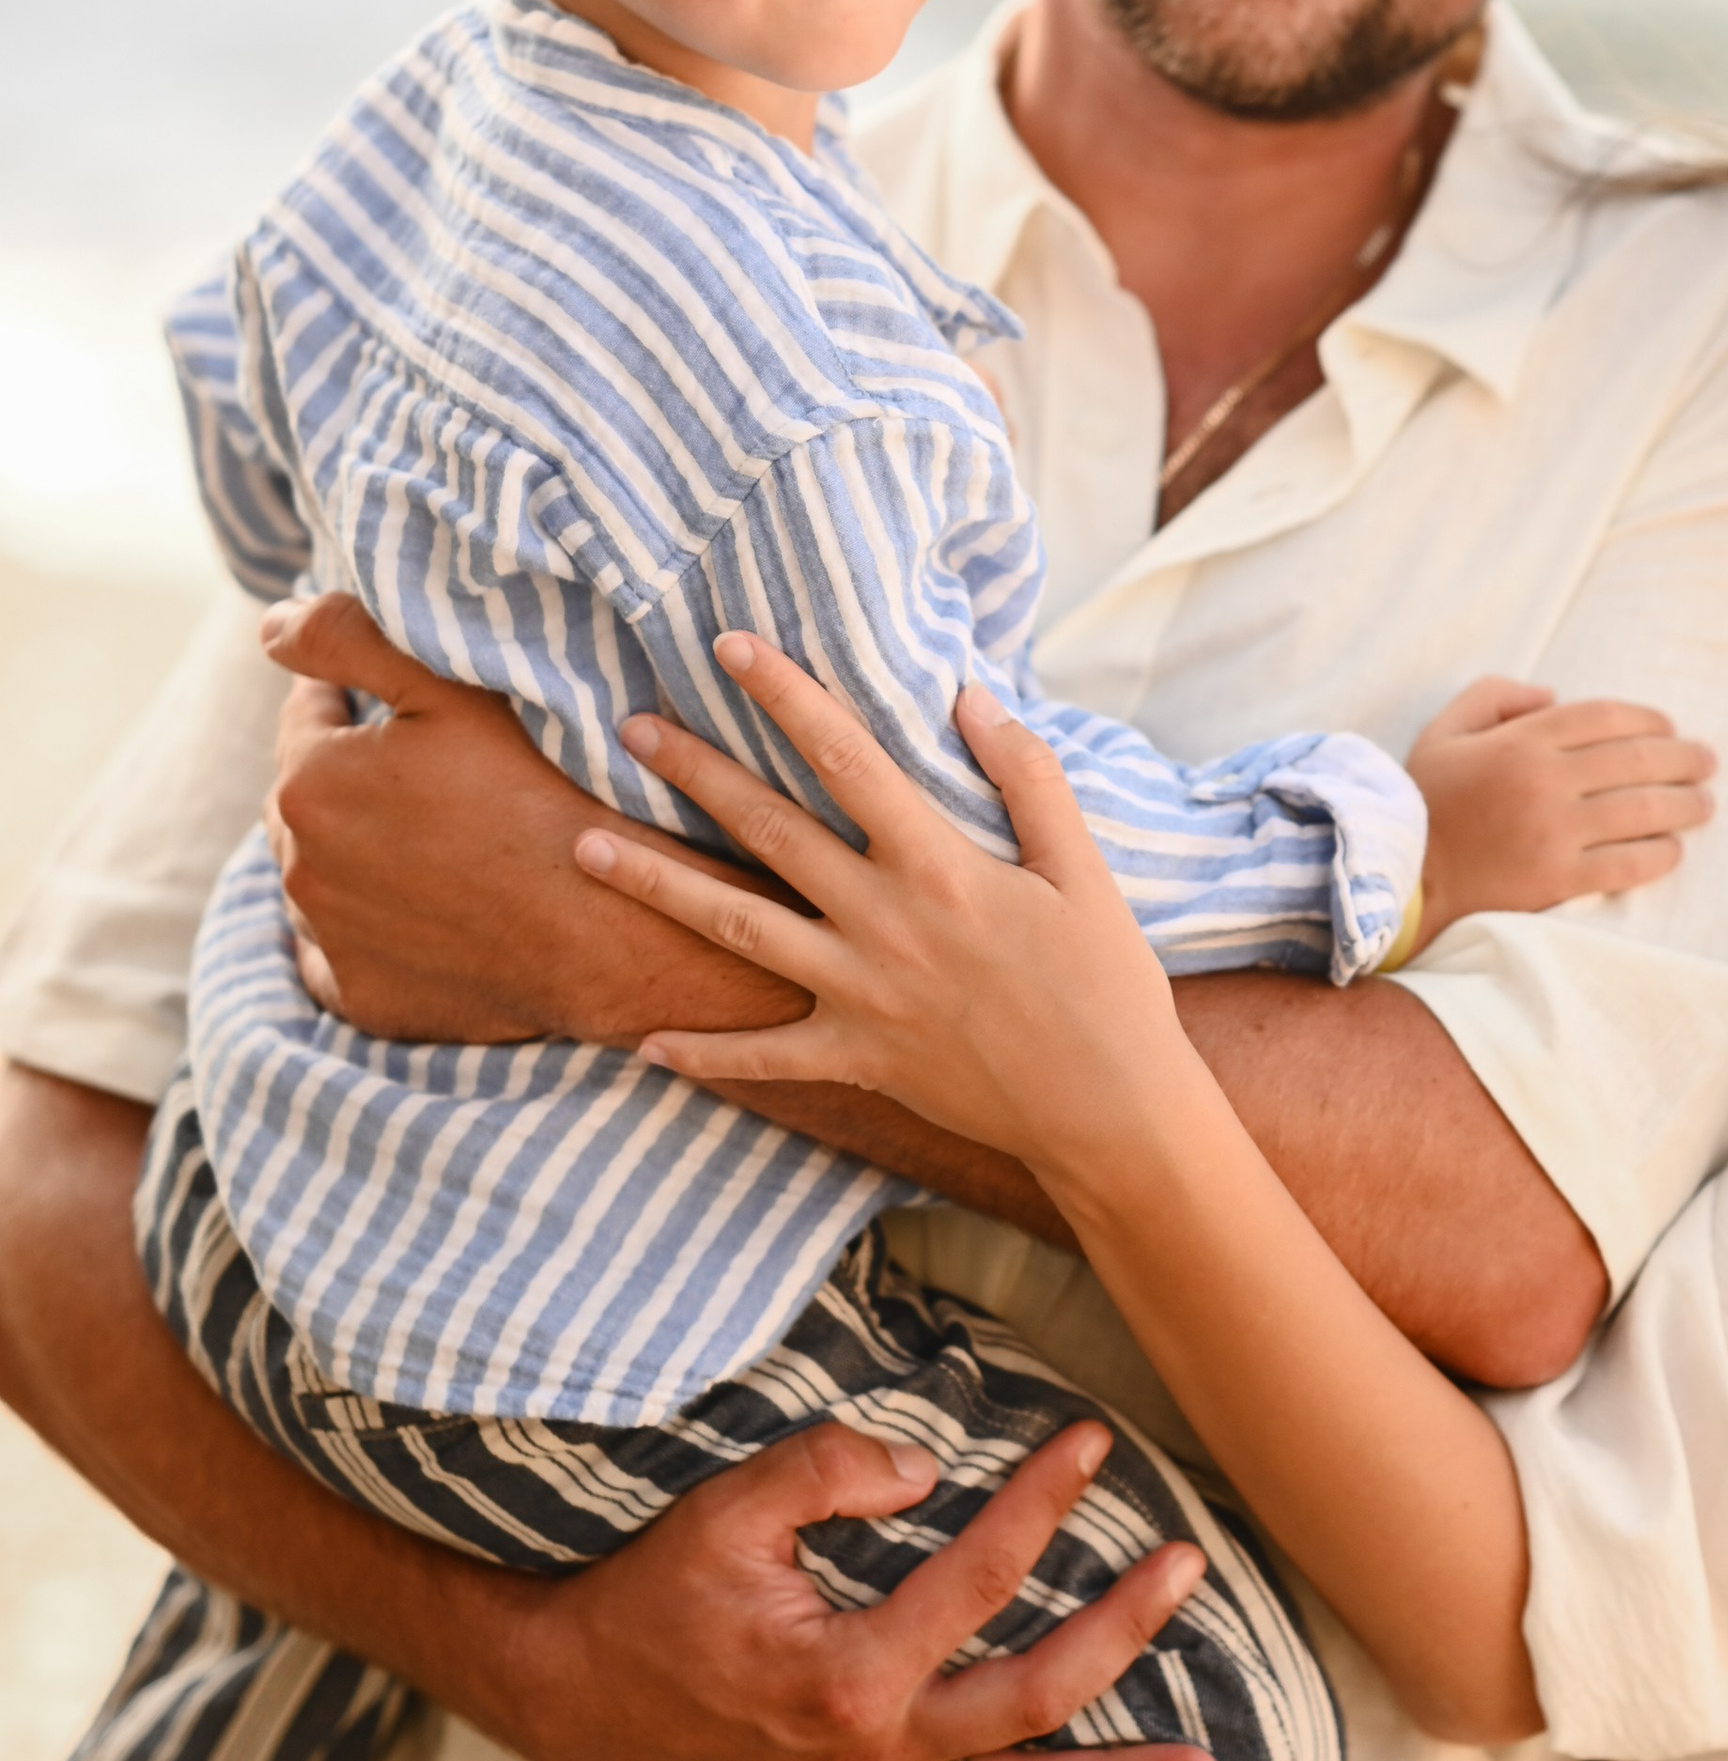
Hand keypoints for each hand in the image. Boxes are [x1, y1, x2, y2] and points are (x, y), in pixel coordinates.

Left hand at [259, 589, 804, 1045]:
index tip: (404, 698)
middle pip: (307, 795)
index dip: (354, 693)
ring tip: (428, 834)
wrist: (598, 932)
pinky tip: (416, 906)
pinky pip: (338, 952)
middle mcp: (298, 865)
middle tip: (424, 765)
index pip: (306, 712)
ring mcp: (328, 940)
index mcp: (308, 782)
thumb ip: (347, 639)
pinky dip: (363, 927)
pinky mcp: (362, 998)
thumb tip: (270, 624)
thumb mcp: (451, 691)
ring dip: (352, 847)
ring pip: (318, 873)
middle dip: (348, 773)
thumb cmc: (536, 798)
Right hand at [453, 1414, 1217, 1760]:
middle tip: (1190, 1563)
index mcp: (845, 1674)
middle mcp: (877, 1744)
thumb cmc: (655, 1597)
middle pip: (1037, 1695)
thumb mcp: (727, 1511)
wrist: (585, 1699)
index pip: (979, 1578)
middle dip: (1123, 1630)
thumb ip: (827, 1471)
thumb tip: (929, 1470)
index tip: (1090, 1443)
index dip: (1042, 1505)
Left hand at [568, 637, 1207, 1191]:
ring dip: (655, 885)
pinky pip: (764, 1056)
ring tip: (583, 847)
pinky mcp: (857, 1057)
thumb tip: (969, 697)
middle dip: (695, 771)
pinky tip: (643, 1042)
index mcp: (940, 866)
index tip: (730, 647)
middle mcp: (885, 923)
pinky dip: (704, 1052)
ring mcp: (861, 995)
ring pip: (736, 927)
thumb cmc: (1108, 984)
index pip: (845, 758)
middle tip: (629, 726)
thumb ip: (1028, 777)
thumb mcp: (1084, 870)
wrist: (1111, 1112)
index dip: (785, 696)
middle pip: (768, 830)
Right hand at [1407, 675, 1714, 943]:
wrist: (1401, 878)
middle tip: (1707, 762)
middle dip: (1684, 758)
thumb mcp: (1445, 729)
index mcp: (1522, 740)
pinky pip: (1628, 864)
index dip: (1650, 719)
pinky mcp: (1557, 880)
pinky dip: (1660, 854)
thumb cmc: (1423, 802)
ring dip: (1686, 805)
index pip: (1607, 717)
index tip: (1670, 727)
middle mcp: (1545, 781)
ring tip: (1705, 804)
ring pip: (1644, 810)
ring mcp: (1554, 833)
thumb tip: (1552, 692)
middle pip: (1638, 759)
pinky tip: (1672, 849)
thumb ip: (1494, 695)